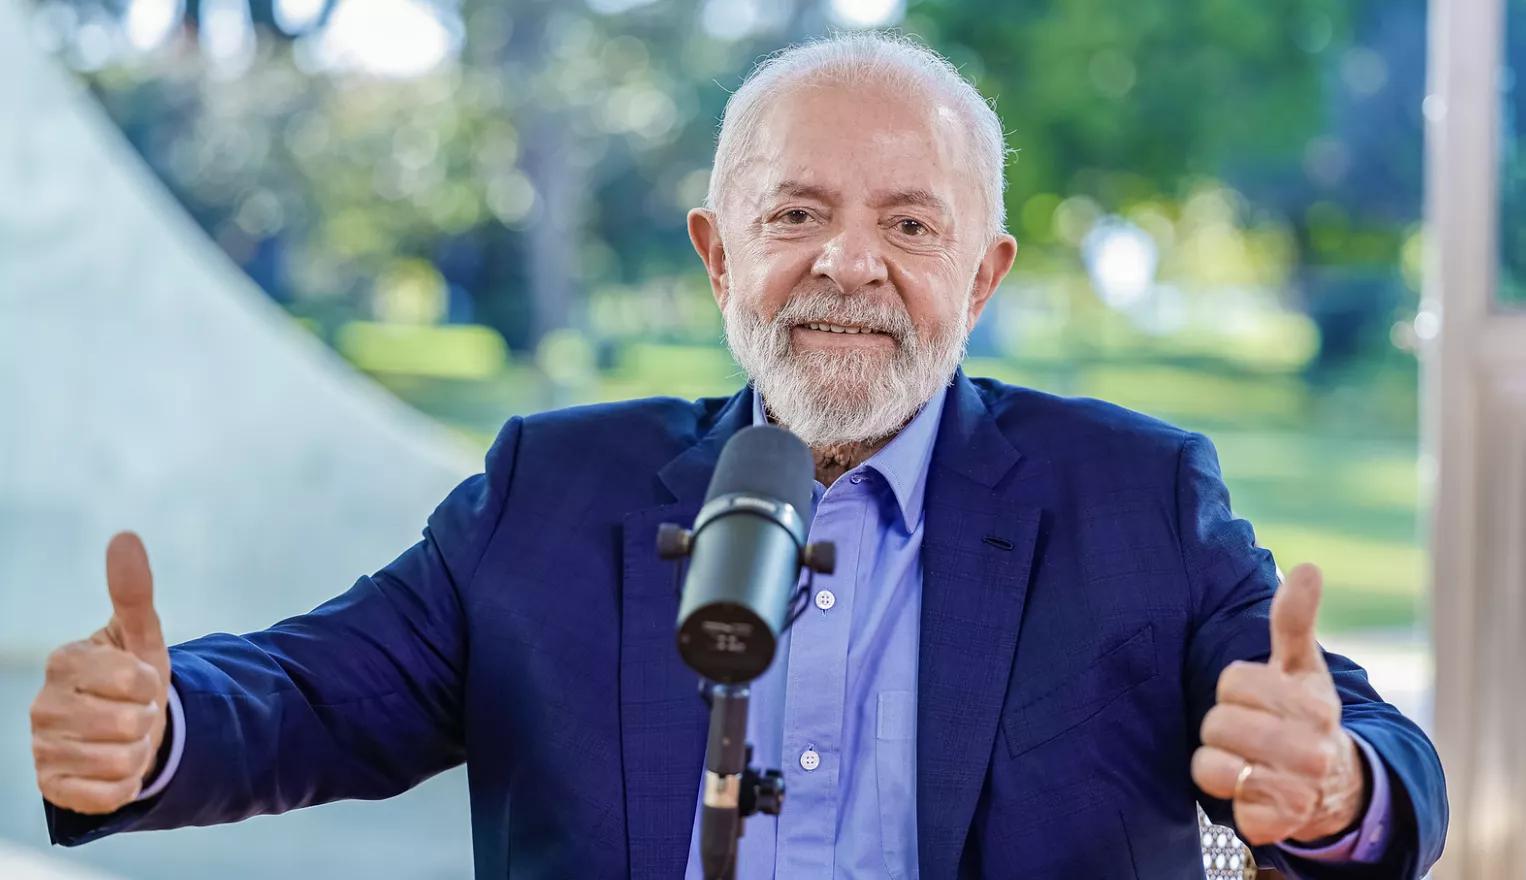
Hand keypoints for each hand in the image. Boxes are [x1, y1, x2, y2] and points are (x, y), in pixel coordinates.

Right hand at [30, 532, 171, 813]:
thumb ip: (133, 591)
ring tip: (126, 739)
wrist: (127, 727)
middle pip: (129, 723)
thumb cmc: (133, 676)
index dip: (150, 685)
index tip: (139, 682)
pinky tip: (114, 767)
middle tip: (135, 713)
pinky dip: (125, 784)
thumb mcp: (141, 636)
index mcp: (63, 661)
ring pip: (121, 760)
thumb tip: (124, 536)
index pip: (133, 680)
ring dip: (138, 753)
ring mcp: (42, 747)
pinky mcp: (51, 787)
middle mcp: (42, 704)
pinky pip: (108, 795)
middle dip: (147, 721)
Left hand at [1191, 563, 1366, 845]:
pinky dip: (1233, 799)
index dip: (1236, 689)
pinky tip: (1257, 791)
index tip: (1260, 699)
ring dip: (1220, 763)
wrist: (1336, 786)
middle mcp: (1311, 748)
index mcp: (1313, 702)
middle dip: (1224, 727)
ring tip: (1250, 761)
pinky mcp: (1277, 824)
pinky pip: (1222, 803)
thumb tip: (1307, 568)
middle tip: (1253, 734)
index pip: (1231, 681)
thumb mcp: (1301, 667)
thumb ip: (1295, 620)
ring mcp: (1298, 790)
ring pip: (1210, 765)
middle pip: (1216, 724)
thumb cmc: (1306, 715)